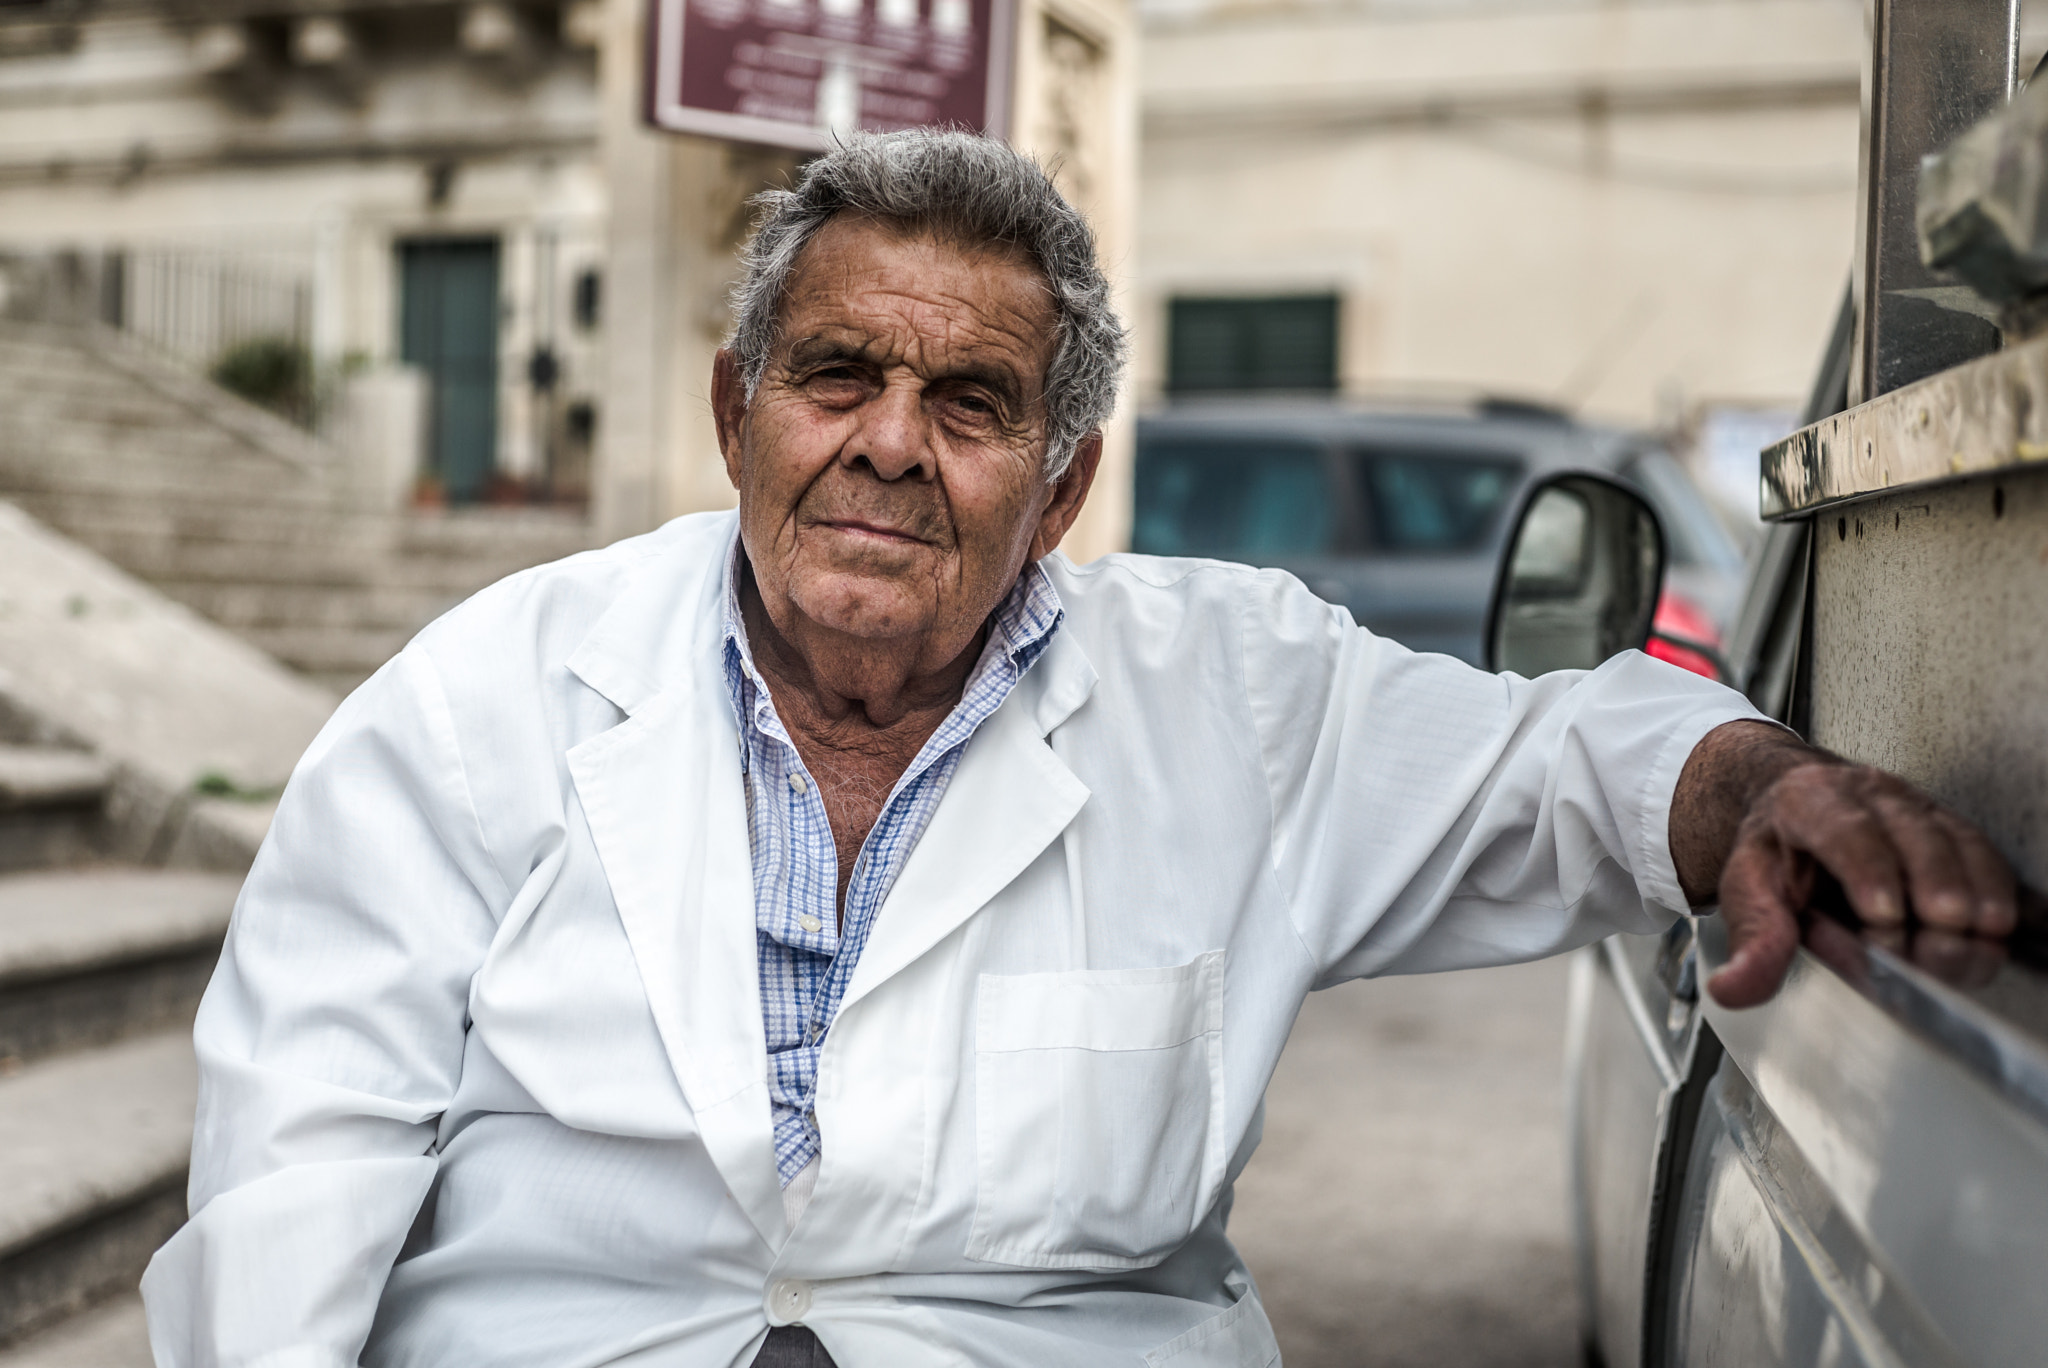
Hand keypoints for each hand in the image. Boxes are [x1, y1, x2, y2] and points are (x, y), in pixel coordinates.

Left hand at [1706, 762, 2015, 1006]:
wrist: (1793, 807)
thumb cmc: (1777, 852)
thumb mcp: (1748, 889)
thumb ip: (1753, 940)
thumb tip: (1734, 990)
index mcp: (1809, 800)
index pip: (1843, 829)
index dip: (1867, 870)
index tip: (1884, 914)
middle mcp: (1868, 794)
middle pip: (1911, 833)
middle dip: (1931, 881)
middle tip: (1943, 929)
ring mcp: (1914, 806)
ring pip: (1955, 838)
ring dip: (1974, 885)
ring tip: (1982, 930)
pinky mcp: (1948, 825)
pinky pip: (1981, 850)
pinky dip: (1996, 886)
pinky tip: (2001, 923)